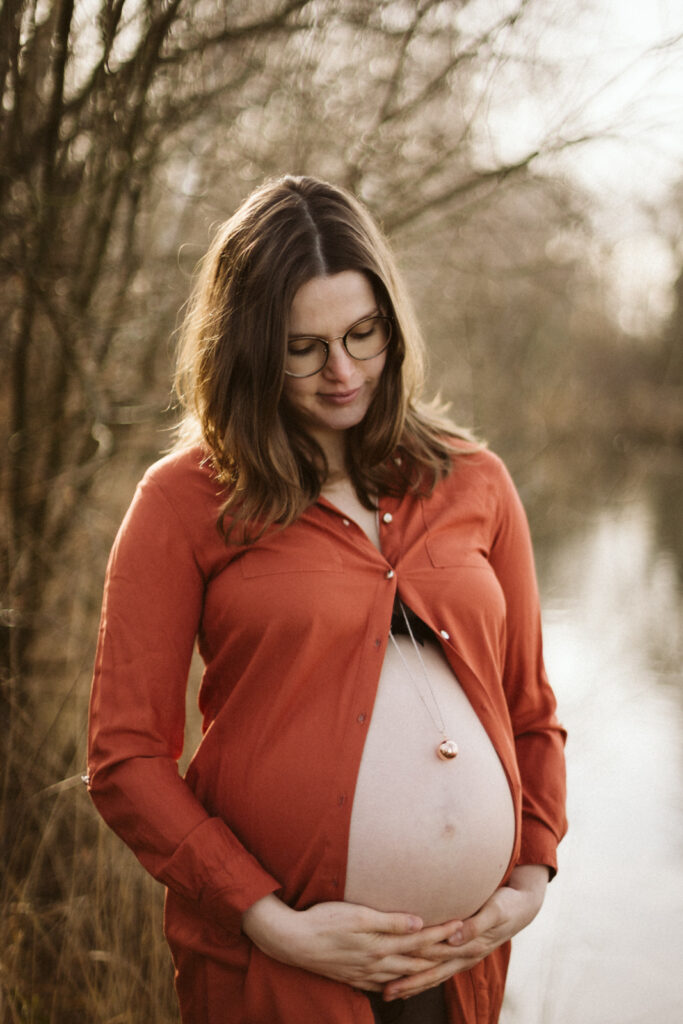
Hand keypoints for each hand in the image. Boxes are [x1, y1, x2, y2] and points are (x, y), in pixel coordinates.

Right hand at [242, 895, 461, 991]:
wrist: (292, 942)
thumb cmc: (323, 921)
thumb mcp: (357, 915)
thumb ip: (389, 921)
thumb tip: (419, 923)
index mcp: (381, 945)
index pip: (421, 940)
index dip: (444, 933)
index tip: (464, 924)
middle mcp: (378, 963)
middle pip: (418, 961)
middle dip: (443, 956)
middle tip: (465, 949)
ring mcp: (367, 973)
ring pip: (405, 975)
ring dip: (426, 971)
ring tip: (445, 966)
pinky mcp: (355, 977)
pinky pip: (386, 985)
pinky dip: (402, 983)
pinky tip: (406, 982)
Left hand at [382, 864, 549, 1001]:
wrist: (523, 906)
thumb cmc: (507, 904)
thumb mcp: (495, 911)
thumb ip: (476, 924)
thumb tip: (455, 936)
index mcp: (470, 947)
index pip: (436, 960)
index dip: (415, 968)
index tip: (393, 974)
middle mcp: (465, 956)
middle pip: (432, 973)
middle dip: (408, 983)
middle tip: (385, 992)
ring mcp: (464, 957)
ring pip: (435, 974)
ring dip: (413, 984)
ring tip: (391, 993)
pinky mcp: (464, 952)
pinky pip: (441, 969)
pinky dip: (425, 978)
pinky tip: (412, 983)